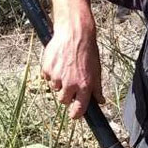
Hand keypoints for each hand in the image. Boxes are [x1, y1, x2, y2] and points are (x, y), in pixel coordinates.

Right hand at [41, 4, 102, 119]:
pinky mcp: (47, 69)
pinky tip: (58, 63)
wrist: (74, 33)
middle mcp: (70, 84)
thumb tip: (101, 101)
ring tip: (65, 68)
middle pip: (63, 100)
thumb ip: (97, 88)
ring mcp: (57, 77)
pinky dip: (50, 73)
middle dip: (66, 95)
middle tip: (70, 83)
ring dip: (58, 83)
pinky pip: (46, 77)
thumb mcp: (96, 70)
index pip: (78, 109)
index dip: (75, 114)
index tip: (74, 115)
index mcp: (84, 86)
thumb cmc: (87, 51)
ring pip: (54, 89)